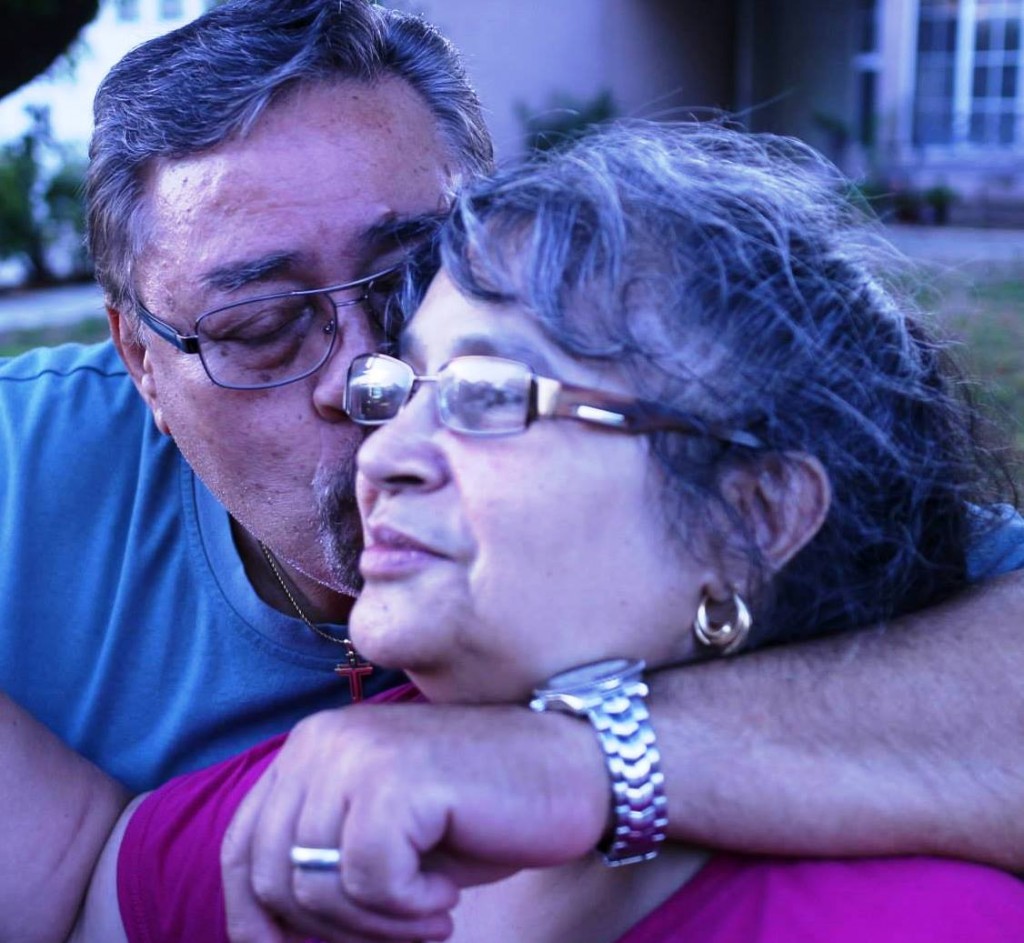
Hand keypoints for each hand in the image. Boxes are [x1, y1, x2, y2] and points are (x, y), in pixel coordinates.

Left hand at [221, 700, 609, 941]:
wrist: (572, 768)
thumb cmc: (482, 810)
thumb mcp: (385, 838)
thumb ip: (322, 862)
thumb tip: (261, 935)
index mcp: (312, 749)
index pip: (244, 846)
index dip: (252, 918)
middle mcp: (321, 742)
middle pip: (272, 875)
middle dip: (330, 931)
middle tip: (401, 929)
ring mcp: (354, 756)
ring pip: (314, 887)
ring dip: (376, 925)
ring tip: (431, 910)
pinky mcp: (393, 783)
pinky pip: (368, 883)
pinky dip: (408, 908)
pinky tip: (449, 893)